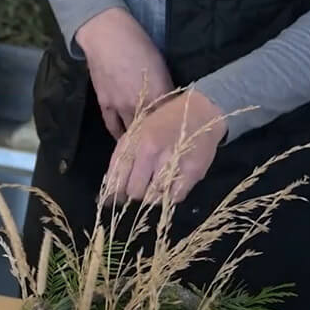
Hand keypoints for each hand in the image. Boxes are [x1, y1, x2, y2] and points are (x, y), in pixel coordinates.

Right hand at [76, 8, 174, 138]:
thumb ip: (166, 88)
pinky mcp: (105, 105)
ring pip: (132, 132)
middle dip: (158, 140)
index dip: (175, 129)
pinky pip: (113, 126)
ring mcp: (120, 106)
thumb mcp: (160, 65)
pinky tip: (124, 143)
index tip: (179, 137)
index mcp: (159, 92)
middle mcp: (140, 104)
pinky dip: (119, 136)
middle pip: (152, 130)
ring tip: (145, 151)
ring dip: (138, 141)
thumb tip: (171, 104)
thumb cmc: (139, 44)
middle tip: (163, 148)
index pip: (170, 119)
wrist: (107, 37)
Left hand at [103, 90, 226, 204]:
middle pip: (134, 191)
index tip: (116, 199)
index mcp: (133, 141)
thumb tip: (108, 191)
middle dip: (135, 193)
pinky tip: (170, 186)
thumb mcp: (136, 132)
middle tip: (141, 187)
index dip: (114, 194)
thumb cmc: (163, 122)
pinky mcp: (192, 171)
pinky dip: (170, 196)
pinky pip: (175, 197)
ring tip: (156, 185)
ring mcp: (172, 161)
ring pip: (153, 197)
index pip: (117, 178)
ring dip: (152, 195)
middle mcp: (151, 151)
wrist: (200, 111)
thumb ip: (122, 158)